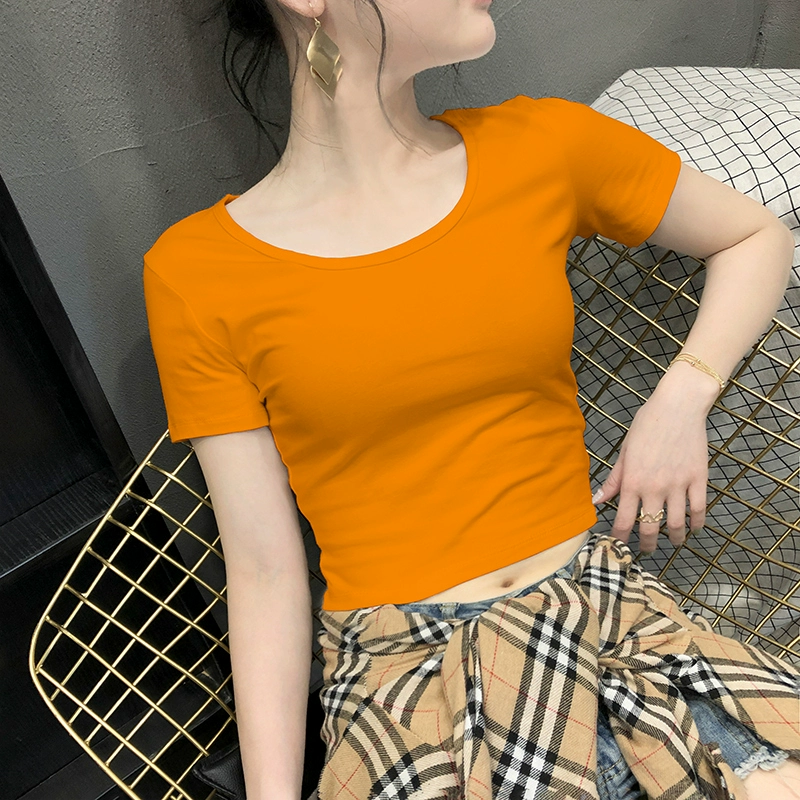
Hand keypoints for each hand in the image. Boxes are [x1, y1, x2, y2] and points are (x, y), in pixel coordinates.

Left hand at [590, 389, 709, 554]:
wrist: (678, 405)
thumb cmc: (647, 424)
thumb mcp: (625, 450)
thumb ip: (614, 479)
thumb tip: (597, 500)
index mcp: (633, 481)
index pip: (624, 520)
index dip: (620, 537)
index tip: (618, 546)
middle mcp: (655, 487)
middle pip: (651, 527)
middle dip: (647, 544)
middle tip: (646, 549)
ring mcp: (679, 485)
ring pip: (676, 523)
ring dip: (674, 538)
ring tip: (673, 542)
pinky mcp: (699, 479)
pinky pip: (698, 509)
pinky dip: (696, 523)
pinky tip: (693, 527)